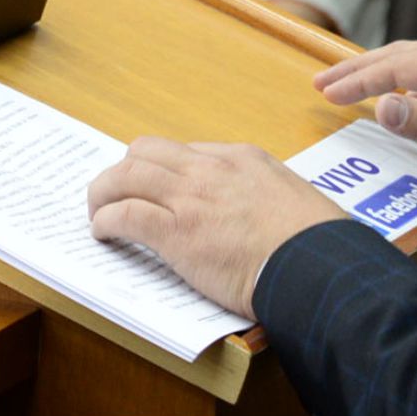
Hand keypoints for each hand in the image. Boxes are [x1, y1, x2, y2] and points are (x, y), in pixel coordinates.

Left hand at [86, 138, 344, 319]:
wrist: (316, 263)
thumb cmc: (317, 243)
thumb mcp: (293, 198)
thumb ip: (265, 196)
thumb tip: (256, 214)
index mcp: (242, 157)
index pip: (186, 152)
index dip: (165, 171)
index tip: (157, 188)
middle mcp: (211, 168)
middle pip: (146, 152)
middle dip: (126, 172)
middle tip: (117, 194)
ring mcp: (191, 197)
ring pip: (126, 174)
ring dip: (105, 192)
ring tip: (99, 211)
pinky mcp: (176, 231)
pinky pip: (125, 213)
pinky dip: (106, 220)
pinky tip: (103, 232)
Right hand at [313, 39, 416, 191]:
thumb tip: (381, 104)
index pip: (396, 66)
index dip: (358, 81)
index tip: (324, 92)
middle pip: (405, 55)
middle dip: (362, 69)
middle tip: (325, 82)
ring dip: (386, 74)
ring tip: (356, 84)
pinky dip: (413, 84)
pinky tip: (409, 99)